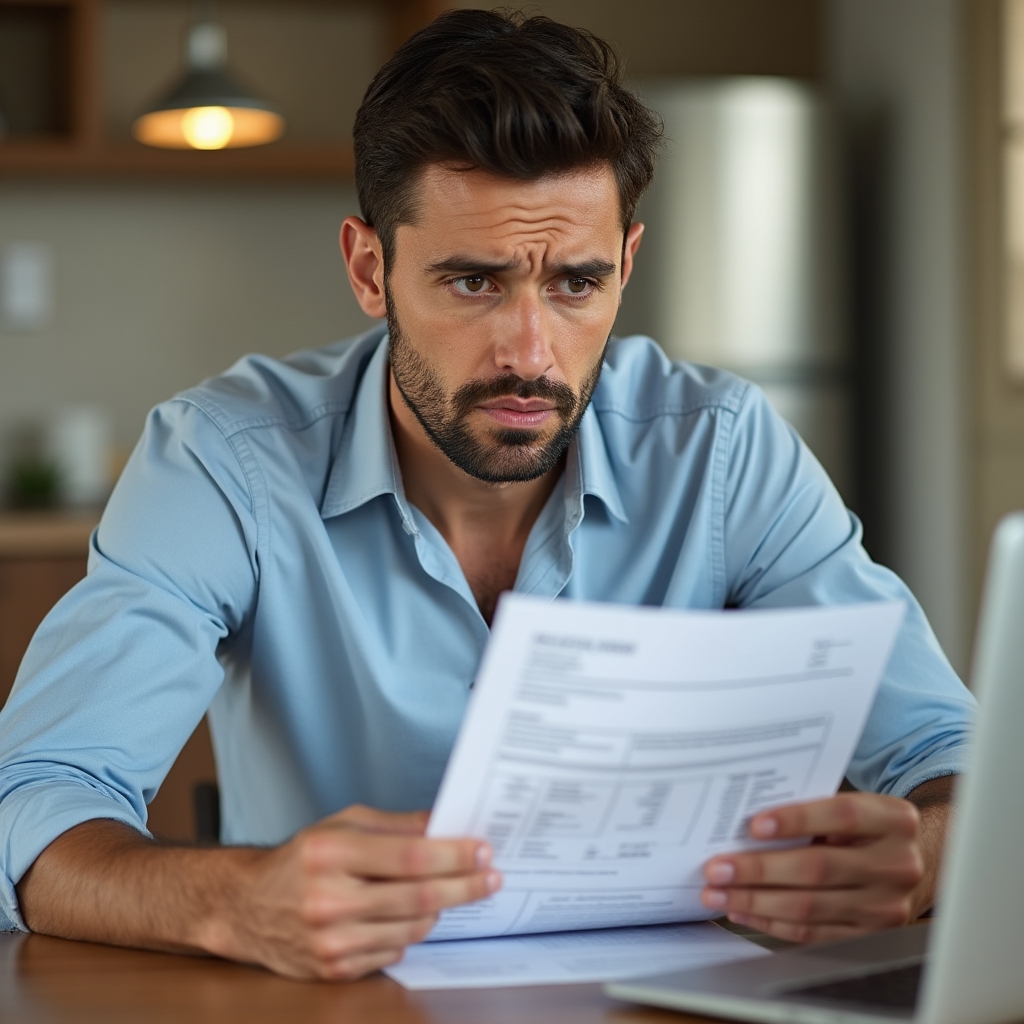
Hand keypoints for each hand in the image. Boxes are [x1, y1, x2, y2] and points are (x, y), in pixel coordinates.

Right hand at [200, 804, 500, 979]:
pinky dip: (410, 932)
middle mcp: (329, 900)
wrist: (246, 907)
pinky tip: (408, 915)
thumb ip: (395, 826)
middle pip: (418, 897)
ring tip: (451, 891)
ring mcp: (331, 942)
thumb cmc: (300, 860)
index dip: (453, 854)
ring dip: (441, 909)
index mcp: (330, 854)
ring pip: (412, 928)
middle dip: (464, 885)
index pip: (410, 856)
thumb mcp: (343, 826)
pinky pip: (394, 951)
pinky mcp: (334, 970)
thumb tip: (444, 826)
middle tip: (492, 876)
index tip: (483, 851)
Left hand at [700, 792, 929, 943]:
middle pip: (818, 868)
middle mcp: (897, 865)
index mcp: (894, 820)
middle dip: (759, 869)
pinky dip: (771, 923)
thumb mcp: (855, 807)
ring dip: (755, 901)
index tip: (754, 825)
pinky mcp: (870, 936)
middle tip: (717, 868)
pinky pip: (812, 933)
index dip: (797, 820)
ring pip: (809, 907)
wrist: (909, 863)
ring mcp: (886, 906)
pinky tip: (742, 912)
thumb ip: (814, 809)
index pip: (842, 816)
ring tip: (718, 894)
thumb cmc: (865, 828)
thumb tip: (745, 822)